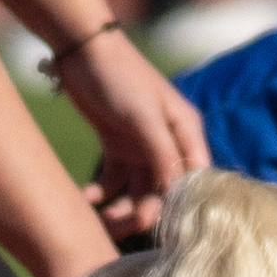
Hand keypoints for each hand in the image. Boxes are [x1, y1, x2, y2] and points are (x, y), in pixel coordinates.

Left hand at [59, 21, 203, 237]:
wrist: (82, 48)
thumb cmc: (120, 76)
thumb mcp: (144, 116)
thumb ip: (162, 154)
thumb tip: (177, 194)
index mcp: (184, 132)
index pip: (194, 179)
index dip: (182, 205)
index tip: (163, 228)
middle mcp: (167, 143)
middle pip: (163, 191)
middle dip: (144, 212)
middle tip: (120, 226)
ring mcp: (141, 146)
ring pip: (136, 192)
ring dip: (120, 209)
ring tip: (98, 218)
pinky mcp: (117, 146)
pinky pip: (112, 182)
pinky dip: (100, 194)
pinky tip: (84, 197)